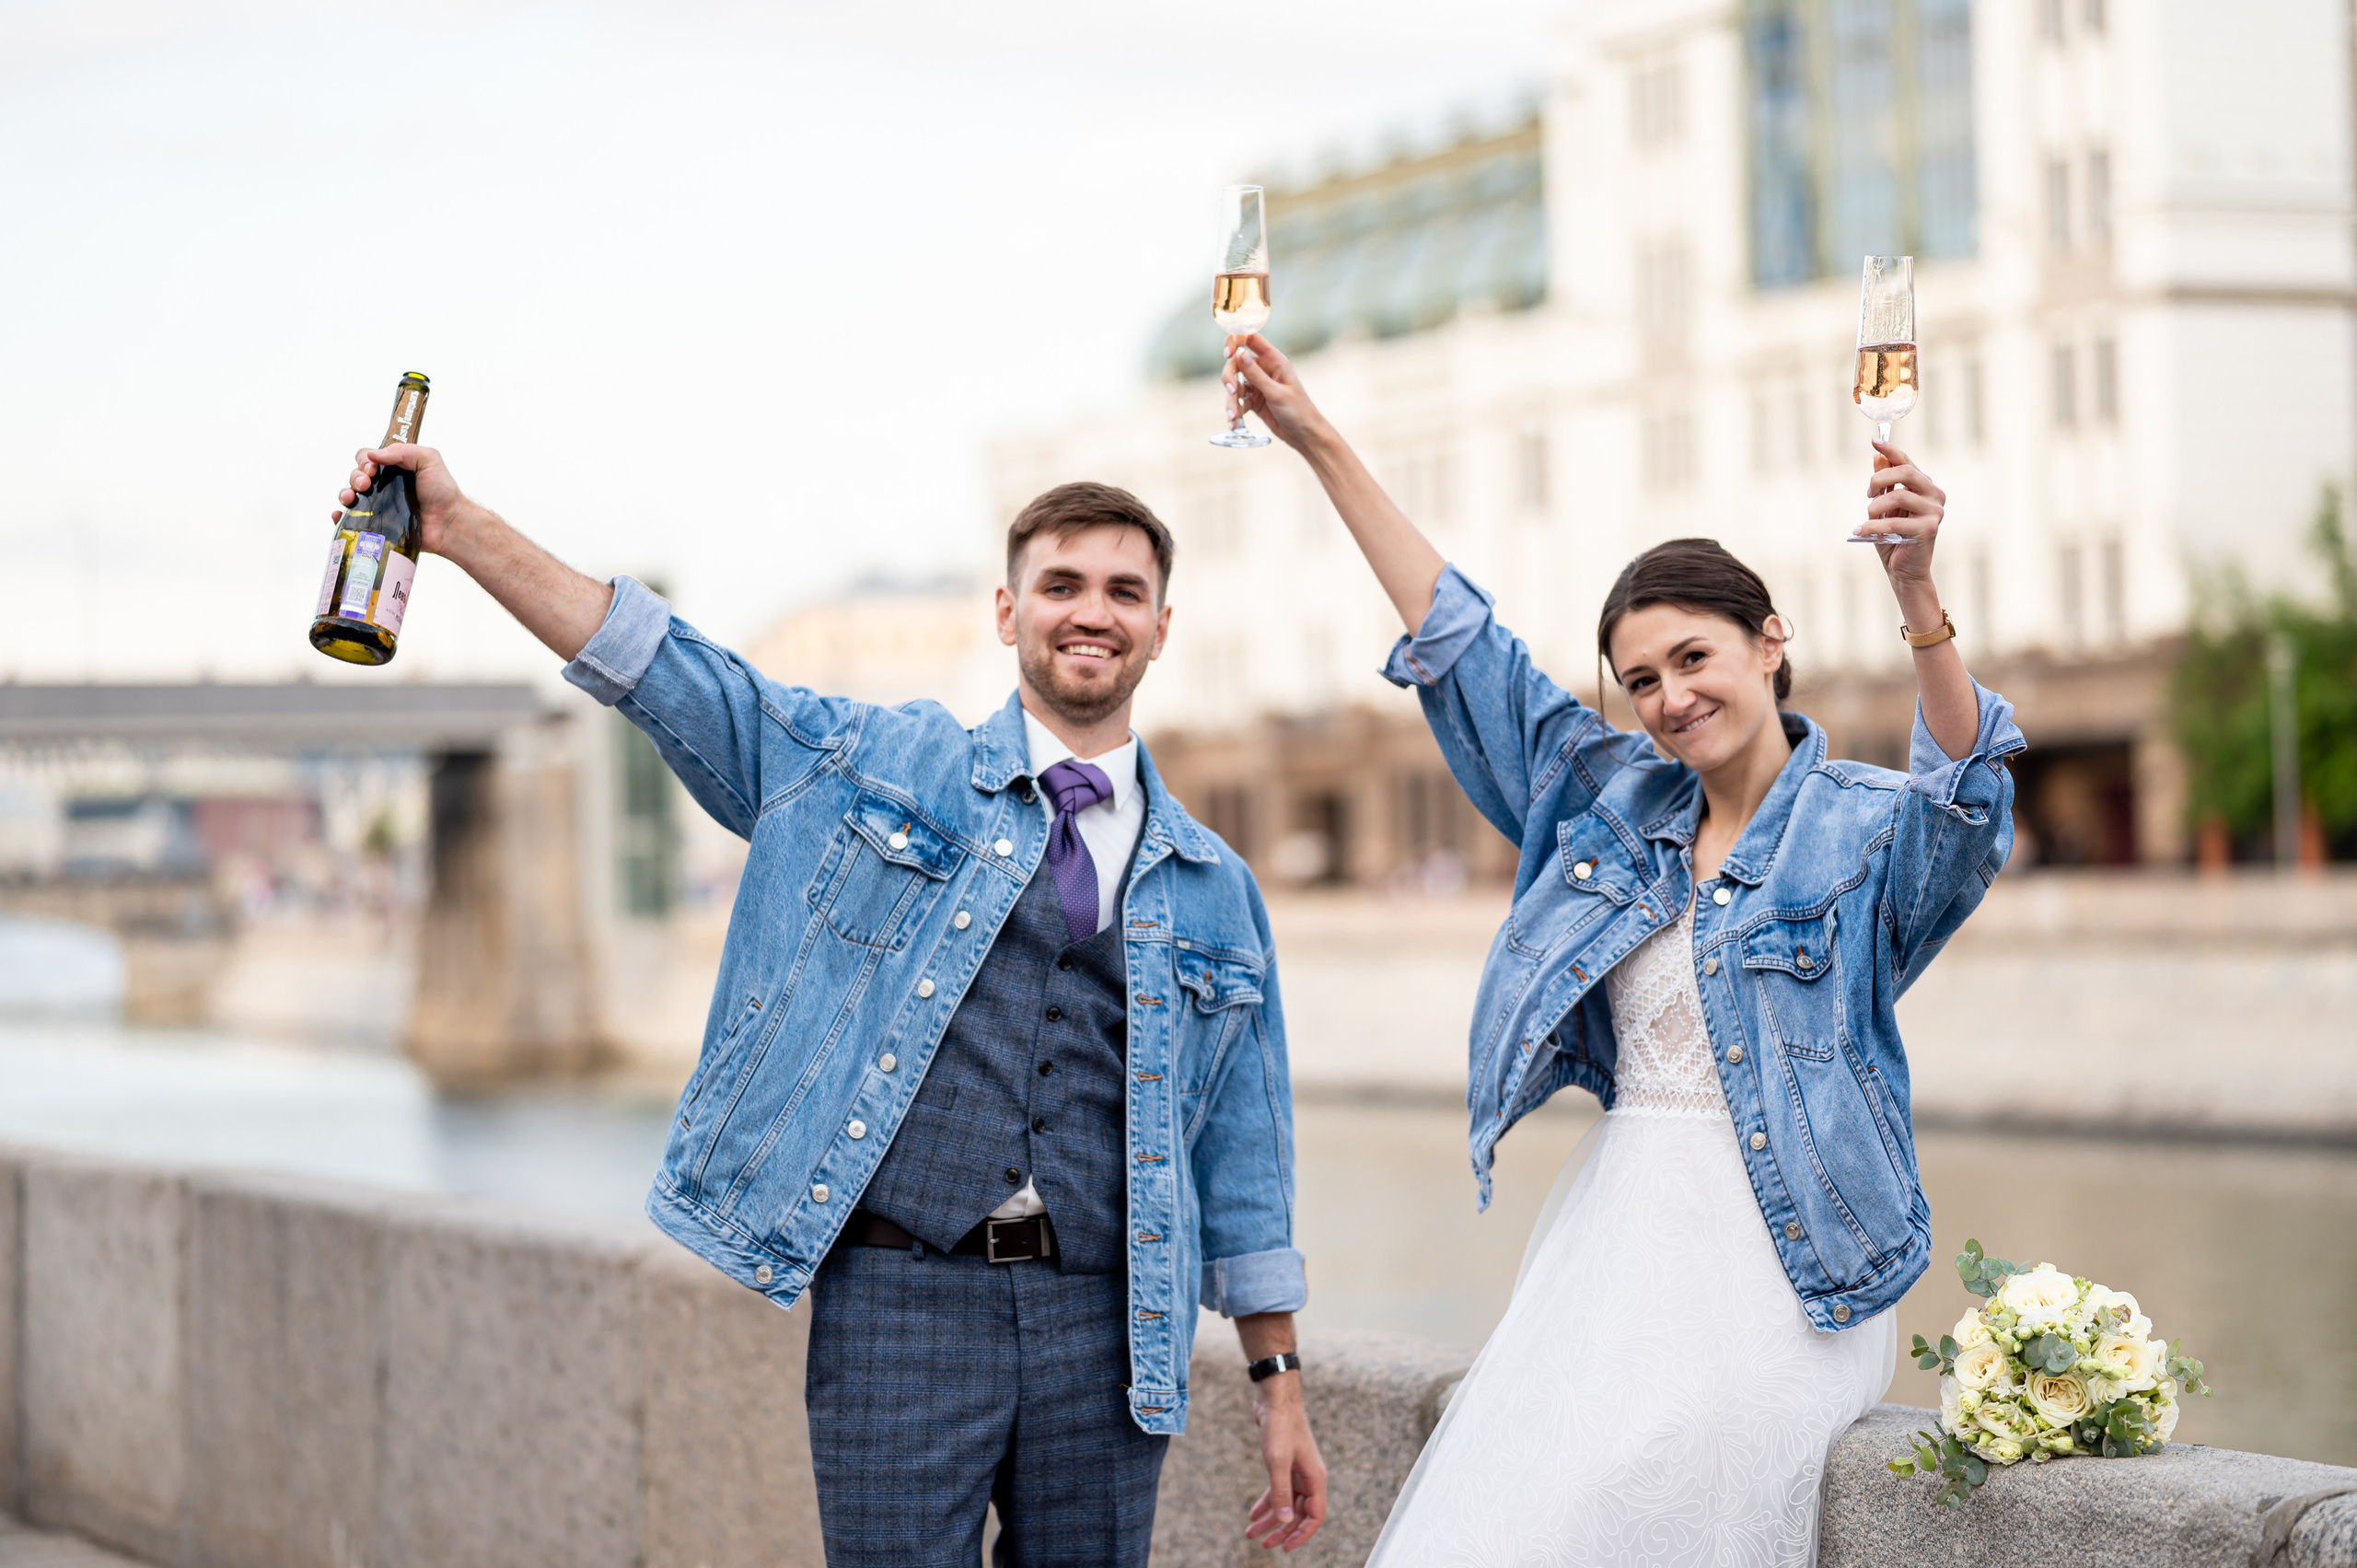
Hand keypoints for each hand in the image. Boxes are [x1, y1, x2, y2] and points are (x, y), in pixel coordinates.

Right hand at [335, 443, 479, 556]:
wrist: (449, 524)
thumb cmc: (443, 492)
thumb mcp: (429, 459)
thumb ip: (403, 451)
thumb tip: (373, 455)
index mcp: (394, 468)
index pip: (367, 458)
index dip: (364, 461)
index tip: (372, 469)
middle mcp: (385, 485)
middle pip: (356, 475)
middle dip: (355, 477)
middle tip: (366, 484)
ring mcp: (380, 505)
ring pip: (351, 495)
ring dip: (345, 494)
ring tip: (351, 499)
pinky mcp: (378, 524)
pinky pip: (352, 520)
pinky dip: (340, 516)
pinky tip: (339, 515)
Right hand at [1226, 334, 1330, 452]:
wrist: (1305, 435)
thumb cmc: (1298, 411)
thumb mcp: (1276, 393)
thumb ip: (1256, 375)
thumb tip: (1239, 354)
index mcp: (1274, 361)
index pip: (1250, 339)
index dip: (1236, 341)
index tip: (1228, 354)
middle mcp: (1264, 370)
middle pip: (1236, 364)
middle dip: (1229, 378)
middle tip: (1232, 391)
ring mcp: (1258, 385)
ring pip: (1234, 385)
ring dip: (1231, 400)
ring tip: (1233, 416)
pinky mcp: (1254, 401)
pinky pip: (1237, 402)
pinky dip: (1234, 412)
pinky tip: (1234, 424)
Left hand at [1243, 1377, 1326, 1551]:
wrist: (1275, 1398)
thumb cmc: (1280, 1425)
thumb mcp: (1277, 1461)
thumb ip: (1280, 1492)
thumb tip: (1283, 1519)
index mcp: (1315, 1478)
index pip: (1315, 1516)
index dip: (1302, 1534)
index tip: (1285, 1547)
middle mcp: (1309, 1477)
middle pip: (1298, 1513)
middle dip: (1280, 1530)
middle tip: (1264, 1545)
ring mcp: (1297, 1470)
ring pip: (1285, 1503)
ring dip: (1270, 1519)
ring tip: (1251, 1533)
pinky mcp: (1284, 1463)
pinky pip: (1277, 1490)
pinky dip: (1266, 1503)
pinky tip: (1253, 1513)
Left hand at [1862, 440, 1945, 600]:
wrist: (1903, 571)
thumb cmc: (1893, 537)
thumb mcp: (1884, 508)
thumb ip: (1883, 484)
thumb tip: (1878, 456)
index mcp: (1925, 487)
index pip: (1907, 462)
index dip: (1891, 450)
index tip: (1874, 440)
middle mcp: (1935, 495)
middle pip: (1905, 472)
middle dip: (1879, 478)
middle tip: (1867, 493)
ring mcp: (1935, 512)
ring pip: (1898, 495)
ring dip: (1875, 507)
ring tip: (1867, 518)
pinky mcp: (1928, 530)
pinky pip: (1894, 521)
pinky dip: (1873, 526)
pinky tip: (1860, 531)